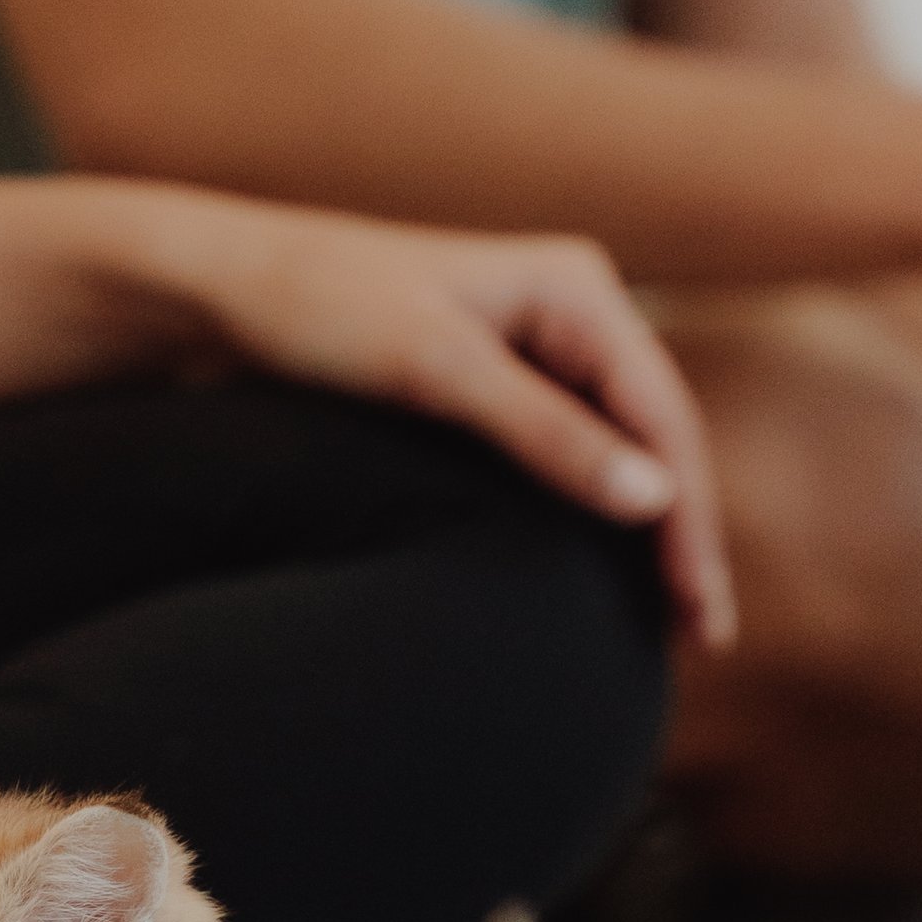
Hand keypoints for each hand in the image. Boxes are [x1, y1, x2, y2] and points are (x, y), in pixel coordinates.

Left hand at [170, 209, 736, 649]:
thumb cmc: (319, 310)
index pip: (661, 413)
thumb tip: (655, 501)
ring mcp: (532, 348)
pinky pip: (567, 454)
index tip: (697, 602)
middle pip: (654, 434)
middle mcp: (567, 311)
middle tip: (703, 635)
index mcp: (575, 286)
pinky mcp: (490, 384)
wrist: (218, 290)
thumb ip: (546, 434)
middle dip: (682, 532)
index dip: (690, 514)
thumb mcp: (435, 370)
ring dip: (647, 529)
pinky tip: (602, 573)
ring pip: (617, 449)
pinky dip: (591, 514)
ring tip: (670, 622)